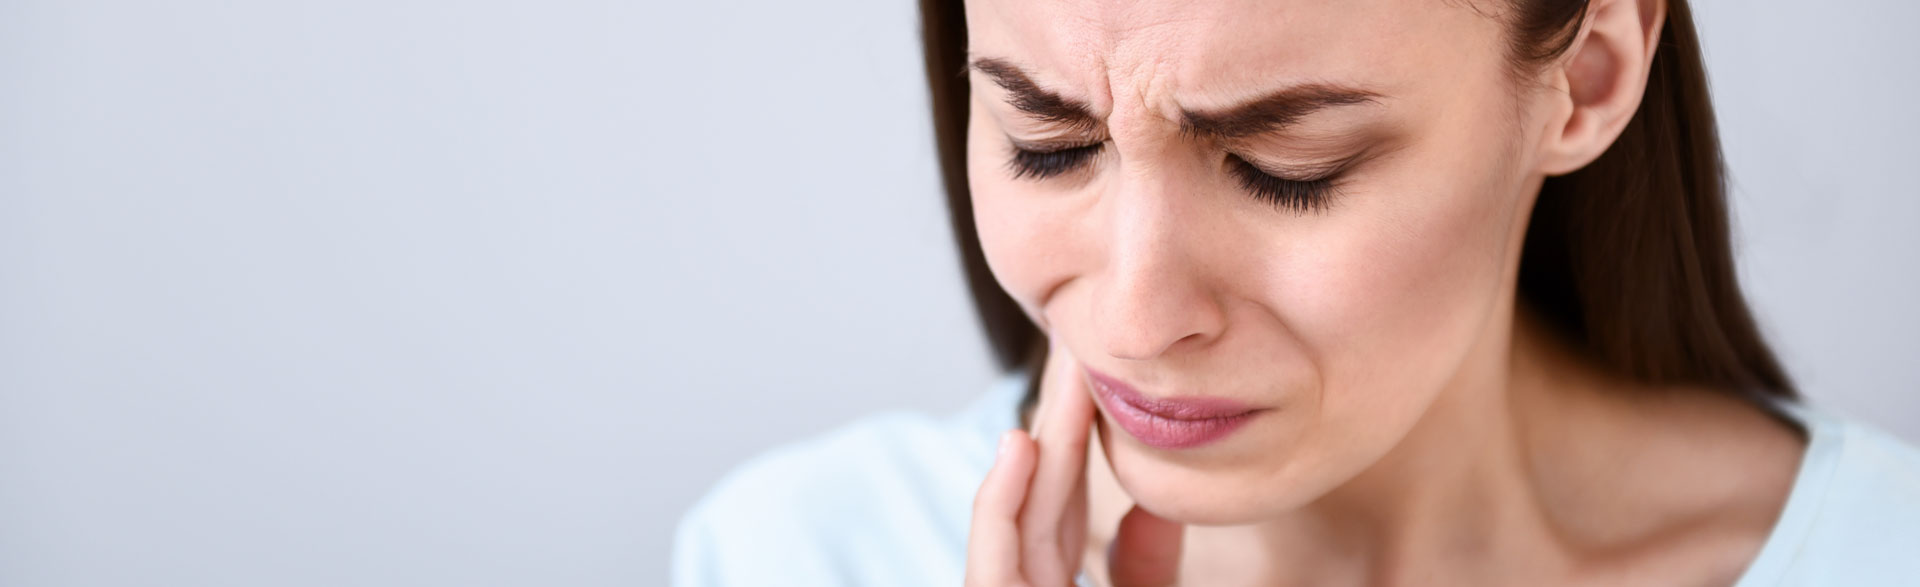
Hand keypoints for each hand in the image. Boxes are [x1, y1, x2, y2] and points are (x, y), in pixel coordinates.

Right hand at [965, 340, 1186, 586]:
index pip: (1061, 508)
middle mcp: (1023, 582)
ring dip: (1042, 440)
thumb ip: (1146, 565)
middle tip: (1078, 345)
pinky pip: (991, 559)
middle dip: (1061, 421)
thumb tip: (1152, 508)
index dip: (1076, 440)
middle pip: (1041, 498)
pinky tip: (1019, 443)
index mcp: (1052, 583)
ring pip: (1019, 515)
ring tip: (1065, 369)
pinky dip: (1000, 500)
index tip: (1095, 378)